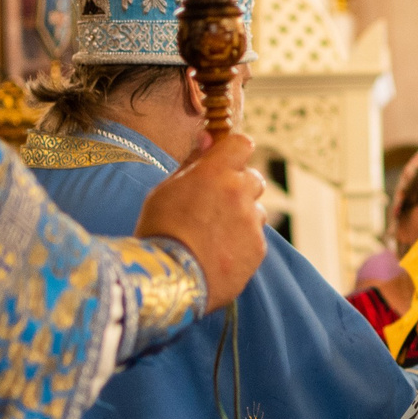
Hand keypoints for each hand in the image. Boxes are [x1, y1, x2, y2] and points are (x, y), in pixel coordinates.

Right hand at [134, 131, 267, 312]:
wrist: (167, 279)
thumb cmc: (159, 230)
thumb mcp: (165, 190)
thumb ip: (192, 163)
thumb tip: (208, 139)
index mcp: (216, 171)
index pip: (242, 144)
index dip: (233, 152)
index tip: (224, 163)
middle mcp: (239, 192)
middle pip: (254, 178)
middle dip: (239, 187)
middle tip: (215, 205)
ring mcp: (251, 222)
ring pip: (256, 210)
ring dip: (242, 217)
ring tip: (214, 236)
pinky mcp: (258, 249)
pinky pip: (256, 238)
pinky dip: (242, 243)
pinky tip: (219, 254)